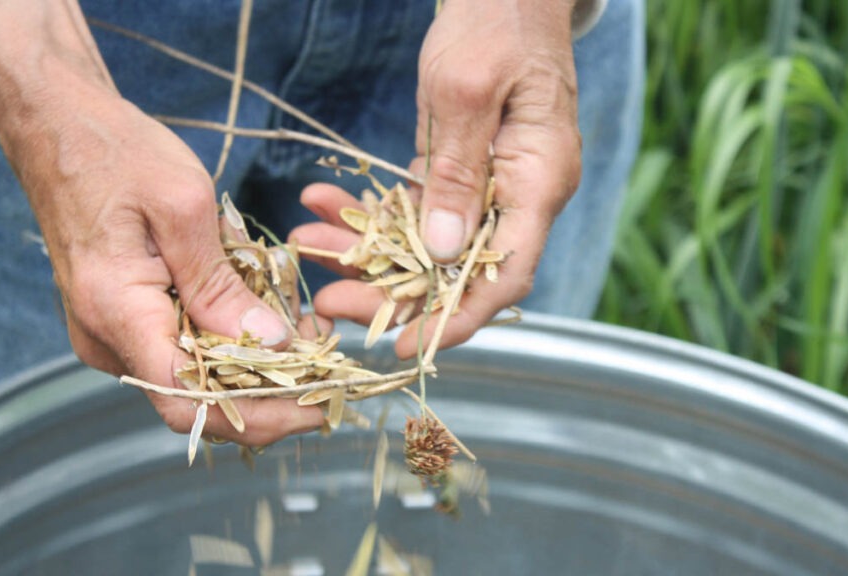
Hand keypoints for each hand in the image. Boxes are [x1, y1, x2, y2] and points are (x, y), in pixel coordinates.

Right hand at [0, 2, 325, 444]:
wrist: (62, 128)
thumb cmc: (117, 153)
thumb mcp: (183, 206)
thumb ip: (222, 284)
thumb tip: (270, 344)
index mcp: (118, 312)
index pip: (189, 400)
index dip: (259, 415)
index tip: (316, 406)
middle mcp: (109, 339)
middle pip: (198, 400)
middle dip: (270, 394)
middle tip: (329, 370)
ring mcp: (115, 334)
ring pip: (196, 378)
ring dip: (257, 368)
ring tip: (313, 340)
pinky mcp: (128, 320)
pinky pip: (184, 350)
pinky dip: (232, 342)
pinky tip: (273, 318)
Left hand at [292, 0, 581, 357]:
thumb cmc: (495, 21)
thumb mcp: (466, 89)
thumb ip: (458, 171)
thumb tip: (444, 251)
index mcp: (540, 181)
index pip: (506, 274)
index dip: (458, 319)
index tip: (406, 345)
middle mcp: (521, 194)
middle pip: (460, 271)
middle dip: (392, 293)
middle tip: (328, 300)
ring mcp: (493, 185)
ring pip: (429, 244)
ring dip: (368, 252)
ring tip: (307, 243)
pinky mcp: (463, 171)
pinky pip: (417, 210)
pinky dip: (371, 212)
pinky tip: (322, 204)